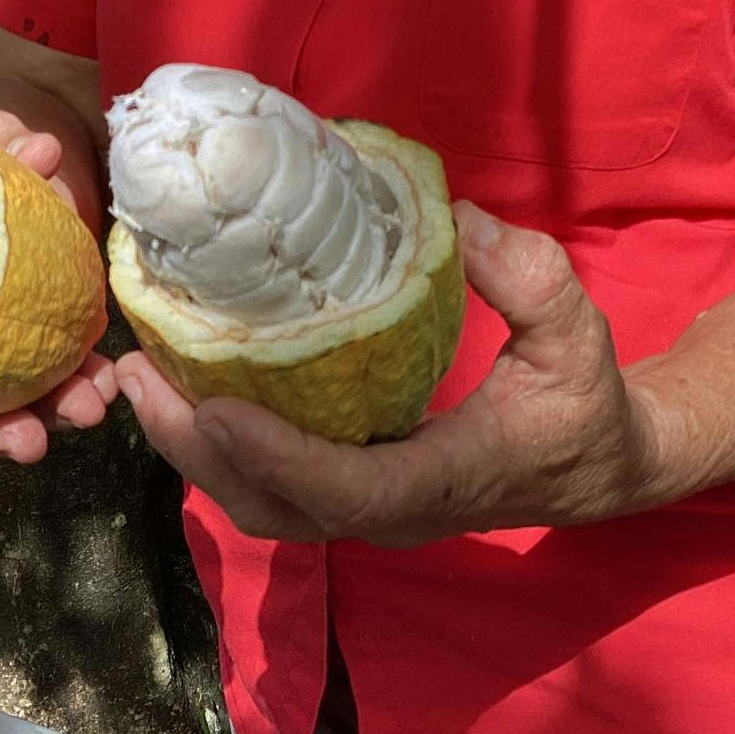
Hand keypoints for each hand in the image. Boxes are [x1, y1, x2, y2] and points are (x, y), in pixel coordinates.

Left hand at [116, 203, 669, 546]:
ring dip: (192, 453)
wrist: (599, 467)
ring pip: (260, 506)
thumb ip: (529, 278)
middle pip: (274, 507)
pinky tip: (181, 390)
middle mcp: (393, 512)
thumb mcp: (578, 331)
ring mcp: (367, 513)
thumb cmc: (585, 399)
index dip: (278, 457)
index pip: (348, 488)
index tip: (214, 410)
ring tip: (139, 380)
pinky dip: (217, 450)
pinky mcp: (350, 497)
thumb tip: (459, 220)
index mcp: (444, 481)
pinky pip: (269, 489)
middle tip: (136, 378)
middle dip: (196, 453)